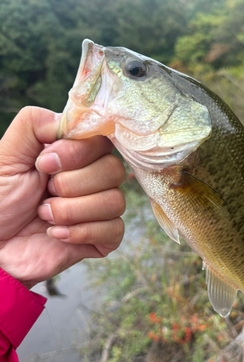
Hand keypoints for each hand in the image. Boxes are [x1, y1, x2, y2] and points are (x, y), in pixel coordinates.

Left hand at [0, 107, 125, 288]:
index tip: (43, 165)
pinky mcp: (102, 239)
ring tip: (44, 216)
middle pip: (114, 170)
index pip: (102, 141)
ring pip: (115, 201)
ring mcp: (99, 210)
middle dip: (72, 185)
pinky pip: (114, 230)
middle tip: (43, 194)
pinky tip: (56, 234)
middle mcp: (93, 179)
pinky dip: (82, 232)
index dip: (76, 153)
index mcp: (75, 156)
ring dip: (72, 211)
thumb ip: (35, 123)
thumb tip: (73, 122)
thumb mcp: (7, 154)